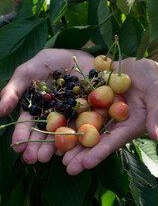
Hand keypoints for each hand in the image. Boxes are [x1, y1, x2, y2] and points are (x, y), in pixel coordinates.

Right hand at [0, 49, 93, 163]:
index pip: (27, 123)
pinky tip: (70, 146)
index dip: (22, 135)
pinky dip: (76, 136)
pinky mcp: (86, 113)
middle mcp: (52, 115)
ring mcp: (69, 115)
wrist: (77, 55)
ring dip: (54, 146)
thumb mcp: (27, 72)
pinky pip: (81, 125)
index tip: (18, 147)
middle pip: (44, 133)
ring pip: (61, 133)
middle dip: (37, 146)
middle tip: (34, 159)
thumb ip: (13, 91)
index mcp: (37, 108)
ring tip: (49, 157)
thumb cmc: (49, 61)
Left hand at [62, 57, 157, 174]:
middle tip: (67, 167)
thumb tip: (156, 136)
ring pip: (86, 128)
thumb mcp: (156, 93)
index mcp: (130, 124)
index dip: (100, 153)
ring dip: (73, 141)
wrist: (139, 66)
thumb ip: (156, 112)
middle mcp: (114, 122)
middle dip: (82, 154)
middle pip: (97, 140)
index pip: (114, 142)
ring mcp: (103, 111)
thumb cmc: (153, 78)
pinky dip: (70, 120)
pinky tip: (58, 127)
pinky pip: (81, 111)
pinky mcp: (94, 101)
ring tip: (57, 153)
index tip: (86, 165)